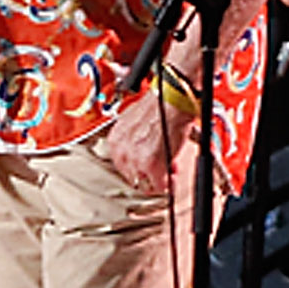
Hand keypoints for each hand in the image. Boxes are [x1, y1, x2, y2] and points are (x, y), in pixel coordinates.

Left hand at [99, 77, 195, 194]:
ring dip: (158, 179)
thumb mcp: (137, 124)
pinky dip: (168, 183)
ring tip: (169, 168)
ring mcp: (135, 160)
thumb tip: (142, 152)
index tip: (148, 165)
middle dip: (148, 174)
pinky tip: (173, 175)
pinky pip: (160, 186)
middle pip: (132, 176)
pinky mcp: (151, 165)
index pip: (122, 165)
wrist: (173, 101)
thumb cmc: (160, 106)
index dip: (139, 166)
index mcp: (115, 140)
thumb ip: (135, 141)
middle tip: (162, 167)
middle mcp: (121, 151)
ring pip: (145, 184)